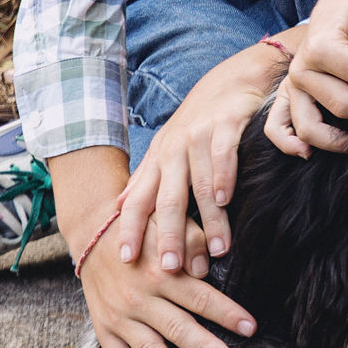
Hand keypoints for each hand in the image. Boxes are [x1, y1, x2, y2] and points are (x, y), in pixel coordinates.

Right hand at [78, 227, 256, 347]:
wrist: (94, 235)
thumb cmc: (143, 231)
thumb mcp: (168, 224)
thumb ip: (191, 241)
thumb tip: (207, 267)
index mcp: (161, 272)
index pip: (200, 297)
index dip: (227, 313)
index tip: (249, 327)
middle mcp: (140, 298)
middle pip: (178, 327)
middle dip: (205, 347)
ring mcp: (121, 316)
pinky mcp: (104, 328)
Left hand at [121, 45, 284, 276]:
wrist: (231, 80)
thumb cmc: (198, 122)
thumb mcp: (166, 148)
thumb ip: (145, 179)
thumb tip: (116, 207)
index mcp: (158, 161)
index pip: (138, 200)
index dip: (130, 230)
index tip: (127, 260)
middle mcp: (175, 151)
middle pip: (168, 199)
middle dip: (167, 235)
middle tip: (169, 267)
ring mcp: (199, 137)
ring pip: (200, 185)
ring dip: (209, 220)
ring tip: (217, 251)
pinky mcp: (226, 124)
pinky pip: (223, 154)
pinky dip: (224, 177)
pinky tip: (227, 200)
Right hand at [265, 0, 347, 156]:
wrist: (337, 3)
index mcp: (323, 45)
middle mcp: (302, 67)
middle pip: (341, 104)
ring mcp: (292, 84)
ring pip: (309, 126)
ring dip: (338, 141)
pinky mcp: (288, 94)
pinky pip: (276, 127)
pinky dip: (289, 144)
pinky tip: (310, 155)